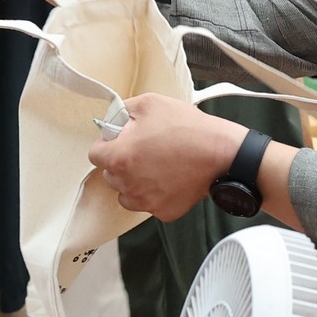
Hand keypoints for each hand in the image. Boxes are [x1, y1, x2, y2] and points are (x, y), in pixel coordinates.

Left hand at [87, 93, 246, 220]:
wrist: (222, 154)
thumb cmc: (189, 128)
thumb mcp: (150, 103)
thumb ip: (122, 110)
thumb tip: (112, 118)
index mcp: (119, 158)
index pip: (94, 154)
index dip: (106, 144)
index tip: (119, 141)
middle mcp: (128, 184)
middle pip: (110, 175)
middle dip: (121, 162)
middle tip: (144, 149)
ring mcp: (145, 201)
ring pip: (126, 192)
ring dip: (135, 181)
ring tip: (158, 165)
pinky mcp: (162, 212)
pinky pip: (148, 203)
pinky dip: (155, 193)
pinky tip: (170, 178)